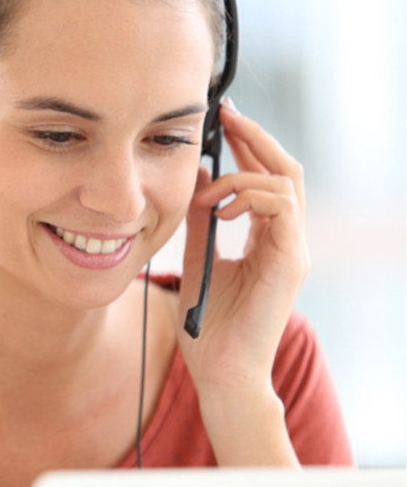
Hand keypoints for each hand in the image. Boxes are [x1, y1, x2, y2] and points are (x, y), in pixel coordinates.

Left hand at [177, 99, 306, 464]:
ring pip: (285, 184)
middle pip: (284, 171)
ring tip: (210, 195)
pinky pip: (281, 207)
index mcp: (266, 237)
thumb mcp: (197, 257)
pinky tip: (220, 211)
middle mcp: (285, 239)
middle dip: (254, 139)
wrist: (220, 369)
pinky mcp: (290, 261)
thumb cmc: (209, 324)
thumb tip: (195, 176)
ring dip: (243, 175)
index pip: (265, 178)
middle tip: (225, 117)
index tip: (221, 122)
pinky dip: (249, 197)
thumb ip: (199, 219)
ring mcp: (292, 249)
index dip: (247, 147)